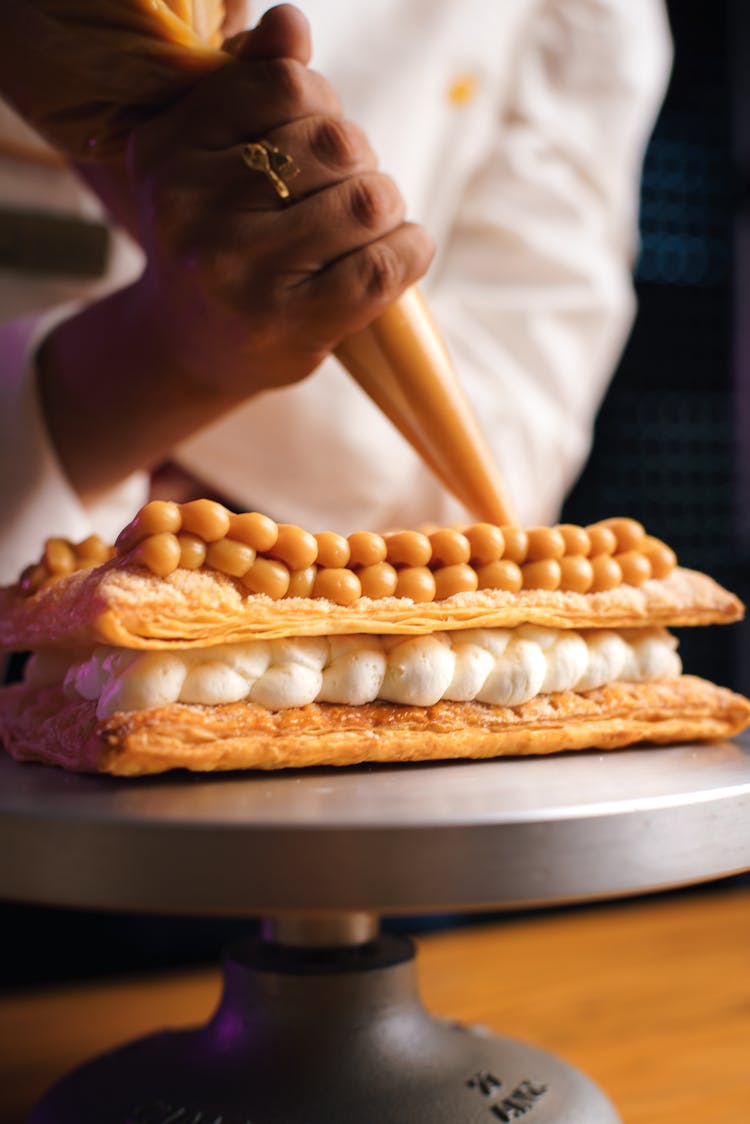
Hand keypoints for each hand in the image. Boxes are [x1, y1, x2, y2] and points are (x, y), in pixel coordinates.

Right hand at [126, 3, 434, 398]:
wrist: (190, 348)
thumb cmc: (217, 239)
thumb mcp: (211, 157)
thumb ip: (251, 84)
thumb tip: (291, 23)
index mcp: (167, 152)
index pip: (284, 84)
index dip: (323, 103)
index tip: (317, 136)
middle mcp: (191, 213)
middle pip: (335, 141)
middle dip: (361, 160)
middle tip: (348, 189)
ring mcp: (240, 274)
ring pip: (367, 201)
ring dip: (388, 207)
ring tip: (369, 225)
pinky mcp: (290, 325)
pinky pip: (385, 264)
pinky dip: (411, 250)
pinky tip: (398, 252)